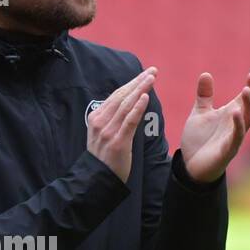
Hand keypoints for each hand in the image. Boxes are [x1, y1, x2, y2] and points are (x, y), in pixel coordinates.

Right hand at [87, 67, 155, 183]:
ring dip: (140, 89)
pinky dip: (137, 108)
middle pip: (122, 96)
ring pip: (126, 105)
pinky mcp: (118, 142)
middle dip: (138, 82)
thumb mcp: (101, 134)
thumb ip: (111, 119)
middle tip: (153, 71)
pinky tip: (145, 97)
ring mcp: (108, 132)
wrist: (97, 179)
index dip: (131, 83)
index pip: (116, 95)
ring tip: (152, 78)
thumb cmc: (103, 157)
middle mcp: (101, 122)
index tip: (144, 74)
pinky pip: (129, 121)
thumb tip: (126, 105)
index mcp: (97, 118)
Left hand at [179, 65, 249, 184]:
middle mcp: (236, 124)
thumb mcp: (199, 114)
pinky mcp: (228, 150)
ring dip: (248, 104)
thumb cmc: (199, 141)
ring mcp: (234, 137)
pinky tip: (235, 112)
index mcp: (232, 114)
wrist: (190, 167)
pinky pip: (236, 136)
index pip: (248, 96)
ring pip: (247, 119)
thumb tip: (205, 73)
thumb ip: (204, 96)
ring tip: (246, 89)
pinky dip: (237, 125)